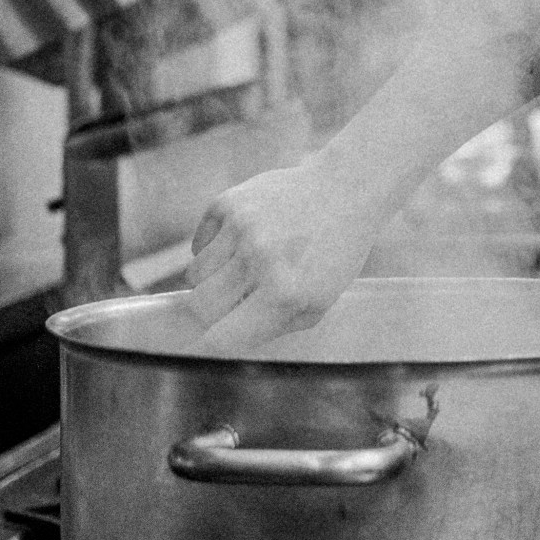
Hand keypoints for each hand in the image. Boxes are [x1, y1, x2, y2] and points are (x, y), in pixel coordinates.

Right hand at [182, 157, 376, 347]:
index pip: (222, 337)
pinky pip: (198, 245)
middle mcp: (259, 259)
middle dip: (208, 314)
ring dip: (211, 282)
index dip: (208, 348)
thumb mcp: (317, 304)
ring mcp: (241, 227)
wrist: (344, 191)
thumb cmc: (333, 256)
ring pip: (194, 276)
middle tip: (226, 306)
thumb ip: (270, 327)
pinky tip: (241, 244)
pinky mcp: (228, 203)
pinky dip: (212, 252)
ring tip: (241, 270)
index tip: (204, 348)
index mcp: (284, 293)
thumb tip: (222, 341)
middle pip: (198, 307)